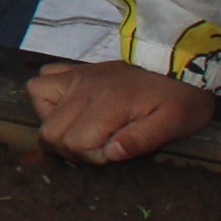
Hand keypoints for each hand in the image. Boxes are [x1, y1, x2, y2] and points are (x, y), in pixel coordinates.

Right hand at [26, 59, 218, 164]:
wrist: (183, 63)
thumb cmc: (181, 98)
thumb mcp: (174, 123)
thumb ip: (142, 140)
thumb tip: (111, 154)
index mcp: (108, 103)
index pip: (75, 144)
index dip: (92, 157)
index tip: (115, 153)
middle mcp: (84, 87)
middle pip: (51, 131)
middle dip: (71, 148)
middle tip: (99, 147)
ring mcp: (77, 75)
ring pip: (38, 102)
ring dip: (55, 123)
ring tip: (82, 130)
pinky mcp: (76, 70)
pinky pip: (42, 79)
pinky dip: (48, 98)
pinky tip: (70, 107)